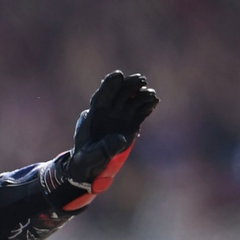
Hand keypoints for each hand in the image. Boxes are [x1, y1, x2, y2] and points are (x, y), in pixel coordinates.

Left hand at [53, 71, 158, 209]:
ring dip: (141, 94)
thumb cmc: (86, 160)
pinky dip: (147, 105)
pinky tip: (153, 102)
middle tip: (141, 81)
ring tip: (150, 96)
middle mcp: (109, 111)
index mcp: (93, 115)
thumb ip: (103, 148)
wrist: (92, 165)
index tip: (118, 75)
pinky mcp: (132, 122)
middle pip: (120, 92)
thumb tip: (120, 139)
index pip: (101, 96)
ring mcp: (121, 115)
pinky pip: (141, 110)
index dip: (109, 85)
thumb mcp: (90, 157)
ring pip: (133, 99)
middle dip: (129, 85)